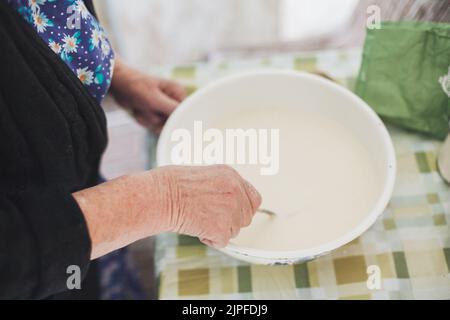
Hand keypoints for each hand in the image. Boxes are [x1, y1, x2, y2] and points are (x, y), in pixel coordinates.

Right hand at [74, 165, 260, 258]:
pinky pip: (223, 241)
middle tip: (210, 217)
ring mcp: (231, 209)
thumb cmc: (170, 184)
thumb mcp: (203, 175)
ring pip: (235, 230)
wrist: (158, 196)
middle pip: (246, 216)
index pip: (253, 197)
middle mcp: (235, 191)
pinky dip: (211, 239)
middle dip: (231, 220)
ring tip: (199, 220)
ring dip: (220, 229)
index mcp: (230, 175)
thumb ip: (220, 186)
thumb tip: (226, 198)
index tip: (235, 212)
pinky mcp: (222, 228)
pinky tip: (197, 229)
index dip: (243, 207)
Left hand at [110, 58, 185, 132]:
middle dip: (157, 119)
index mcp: (179, 93)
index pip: (184, 114)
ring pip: (161, 125)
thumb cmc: (136, 86)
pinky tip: (138, 110)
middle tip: (147, 108)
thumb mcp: (155, 99)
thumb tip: (187, 120)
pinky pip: (153, 125)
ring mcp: (164, 107)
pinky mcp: (155, 112)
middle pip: (172, 122)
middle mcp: (174, 100)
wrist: (117, 84)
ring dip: (148, 119)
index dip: (174, 120)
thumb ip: (172, 110)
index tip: (161, 118)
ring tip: (141, 107)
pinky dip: (143, 120)